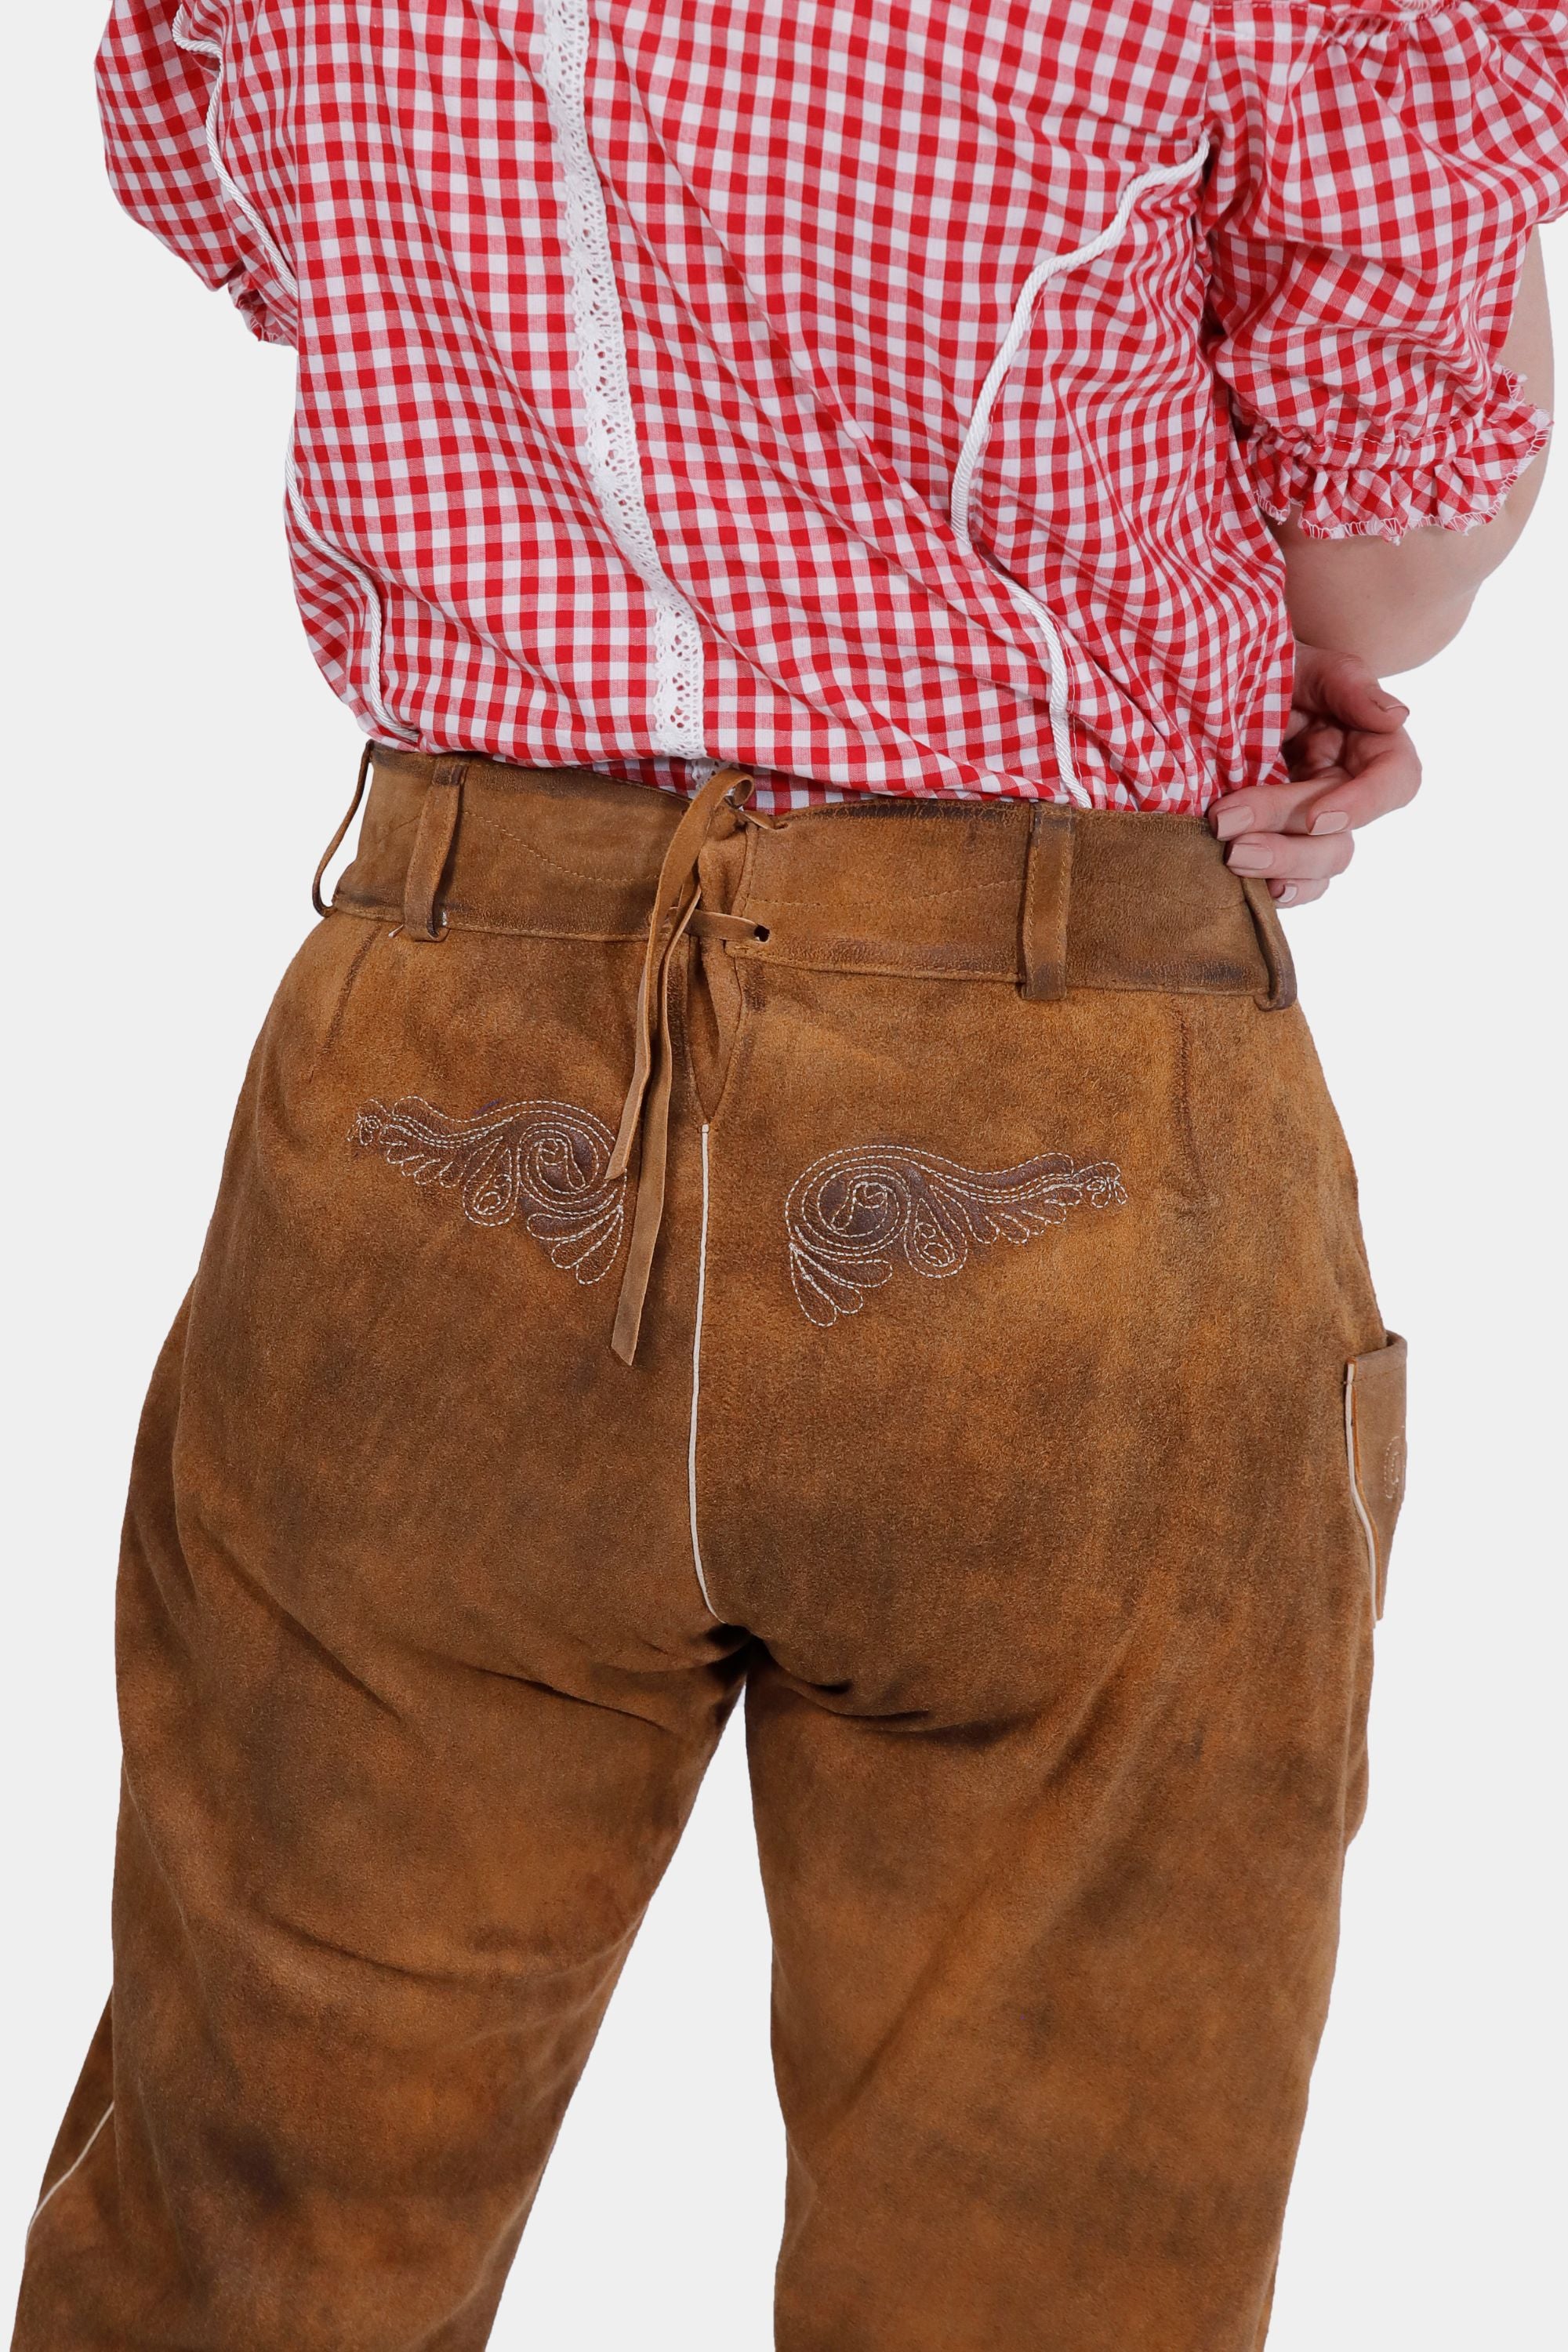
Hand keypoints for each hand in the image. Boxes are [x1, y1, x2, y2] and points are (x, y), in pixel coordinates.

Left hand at [1208, 644, 1421, 903]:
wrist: (1217, 683)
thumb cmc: (1270, 666)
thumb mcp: (1305, 661)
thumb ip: (1346, 683)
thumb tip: (1396, 717)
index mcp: (1367, 745)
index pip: (1394, 782)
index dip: (1362, 805)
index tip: (1317, 817)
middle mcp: (1346, 788)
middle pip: (1340, 834)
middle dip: (1287, 835)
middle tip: (1226, 824)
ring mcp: (1313, 820)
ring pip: (1319, 863)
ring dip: (1279, 864)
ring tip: (1230, 855)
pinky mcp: (1281, 840)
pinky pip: (1296, 880)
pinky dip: (1280, 889)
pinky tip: (1252, 890)